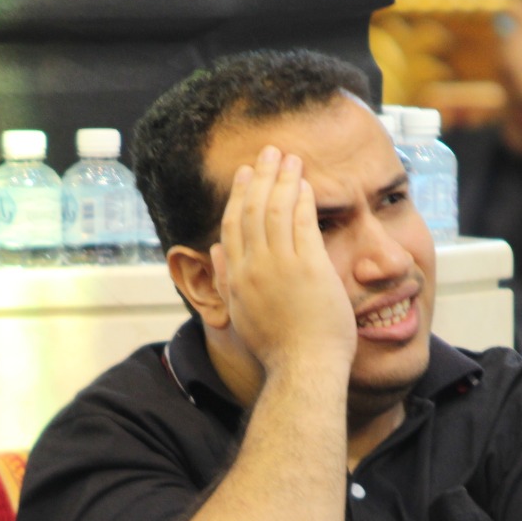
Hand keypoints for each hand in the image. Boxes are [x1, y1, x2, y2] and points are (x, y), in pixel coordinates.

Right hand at [211, 146, 356, 378]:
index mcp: (236, 278)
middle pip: (252, 210)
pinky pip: (303, 225)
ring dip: (283, 180)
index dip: (239, 194)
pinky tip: (306, 185)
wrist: (303, 369)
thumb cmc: (279, 348)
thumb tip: (213, 251)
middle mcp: (254, 268)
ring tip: (290, 158)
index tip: (245, 173)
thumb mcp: (241, 313)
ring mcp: (280, 267)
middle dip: (261, 176)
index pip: (233, 225)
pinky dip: (302, 201)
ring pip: (276, 211)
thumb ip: (227, 279)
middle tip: (269, 152)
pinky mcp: (308, 269)